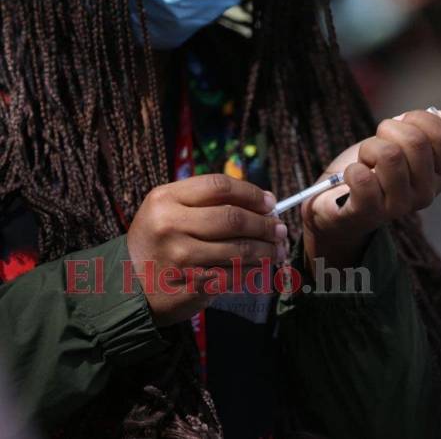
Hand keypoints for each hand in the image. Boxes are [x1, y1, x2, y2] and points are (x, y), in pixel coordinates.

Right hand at [127, 174, 286, 325]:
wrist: (128, 285)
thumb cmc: (158, 241)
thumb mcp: (169, 210)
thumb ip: (207, 202)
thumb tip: (263, 201)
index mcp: (165, 198)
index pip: (219, 186)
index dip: (251, 193)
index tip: (270, 202)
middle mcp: (171, 225)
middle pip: (234, 218)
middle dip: (265, 224)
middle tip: (280, 229)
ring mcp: (181, 257)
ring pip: (240, 249)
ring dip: (267, 250)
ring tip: (278, 249)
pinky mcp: (191, 284)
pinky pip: (235, 275)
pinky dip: (254, 270)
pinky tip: (262, 267)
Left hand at [301, 109, 440, 270]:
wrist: (337, 204)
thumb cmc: (370, 171)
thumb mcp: (398, 146)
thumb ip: (420, 132)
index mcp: (438, 176)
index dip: (417, 118)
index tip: (400, 123)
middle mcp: (425, 194)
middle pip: (415, 141)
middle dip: (388, 130)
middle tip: (376, 144)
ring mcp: (399, 206)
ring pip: (389, 155)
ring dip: (368, 149)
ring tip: (365, 162)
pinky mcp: (369, 214)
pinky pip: (363, 178)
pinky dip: (352, 170)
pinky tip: (353, 176)